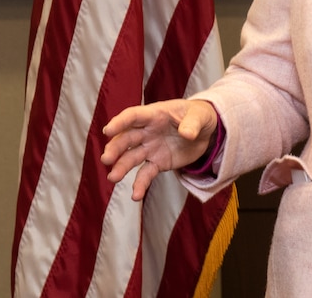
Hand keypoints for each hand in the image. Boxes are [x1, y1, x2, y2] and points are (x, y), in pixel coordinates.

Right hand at [100, 98, 217, 200]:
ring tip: (113, 178)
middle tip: (106, 159)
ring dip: (121, 167)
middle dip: (115, 148)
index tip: (108, 130)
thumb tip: (187, 134)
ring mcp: (150, 148)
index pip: (134, 116)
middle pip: (127, 139)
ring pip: (131, 158)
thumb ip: (193, 123)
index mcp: (155, 115)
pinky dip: (140, 185)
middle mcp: (147, 132)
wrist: (205, 131)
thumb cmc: (198, 116)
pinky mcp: (157, 163)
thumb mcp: (201, 116)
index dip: (120, 122)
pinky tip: (135, 196)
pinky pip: (145, 174)